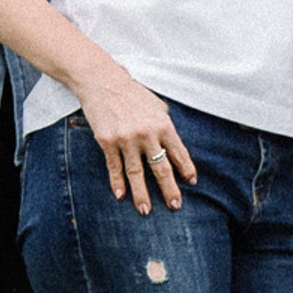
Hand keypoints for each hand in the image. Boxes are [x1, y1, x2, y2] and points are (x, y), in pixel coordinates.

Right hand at [75, 62, 195, 214]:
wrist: (101, 81)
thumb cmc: (132, 94)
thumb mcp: (157, 106)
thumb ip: (166, 126)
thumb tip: (173, 147)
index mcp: (163, 125)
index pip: (179, 153)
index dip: (186, 169)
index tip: (191, 183)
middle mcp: (147, 134)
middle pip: (161, 168)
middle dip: (169, 190)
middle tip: (175, 206)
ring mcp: (126, 139)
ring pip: (136, 173)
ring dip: (141, 194)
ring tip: (146, 210)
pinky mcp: (107, 141)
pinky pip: (114, 167)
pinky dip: (117, 183)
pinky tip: (121, 196)